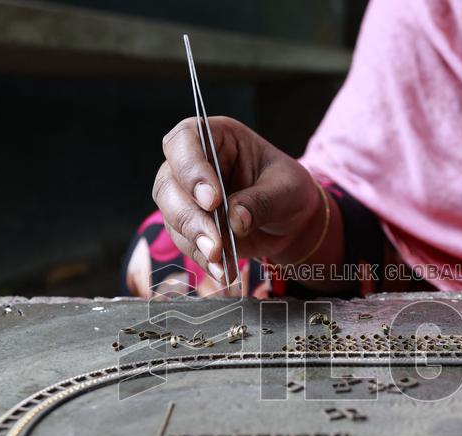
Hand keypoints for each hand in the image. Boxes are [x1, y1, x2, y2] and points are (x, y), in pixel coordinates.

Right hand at [152, 116, 318, 280]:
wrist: (291, 220)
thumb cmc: (289, 190)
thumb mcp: (287, 189)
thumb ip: (262, 201)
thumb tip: (235, 220)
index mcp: (217, 137)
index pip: (185, 140)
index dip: (191, 169)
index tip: (212, 200)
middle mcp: (194, 163)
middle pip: (169, 184)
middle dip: (190, 217)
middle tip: (215, 244)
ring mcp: (187, 195)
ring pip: (171, 215)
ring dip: (194, 242)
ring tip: (220, 261)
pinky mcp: (190, 225)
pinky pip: (185, 242)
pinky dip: (203, 259)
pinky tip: (222, 271)